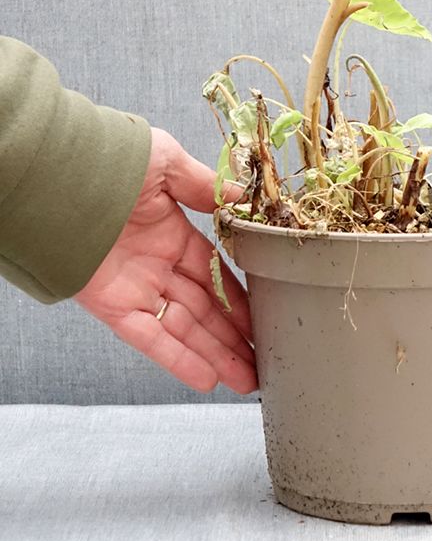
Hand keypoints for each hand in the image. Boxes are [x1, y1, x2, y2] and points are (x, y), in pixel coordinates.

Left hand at [74, 127, 256, 393]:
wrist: (59, 175)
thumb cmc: (111, 161)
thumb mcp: (167, 162)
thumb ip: (203, 186)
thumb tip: (239, 198)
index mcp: (171, 233)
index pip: (214, 272)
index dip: (239, 296)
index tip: (262, 315)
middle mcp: (155, 265)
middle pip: (204, 308)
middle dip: (233, 335)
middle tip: (261, 358)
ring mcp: (135, 287)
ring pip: (184, 329)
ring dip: (215, 355)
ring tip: (246, 379)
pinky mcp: (112, 306)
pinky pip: (150, 338)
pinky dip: (178, 360)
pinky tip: (206, 379)